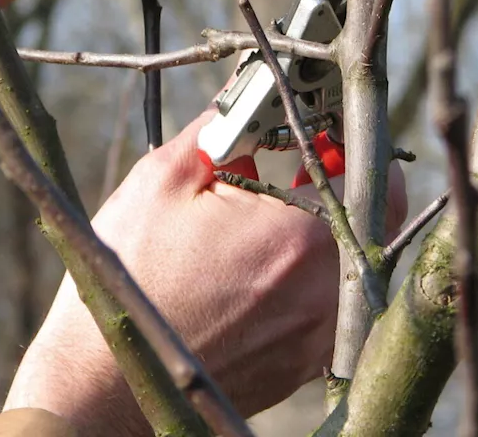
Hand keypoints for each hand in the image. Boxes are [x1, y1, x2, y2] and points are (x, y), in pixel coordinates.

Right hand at [3, 111, 406, 433]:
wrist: (102, 381)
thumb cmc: (129, 277)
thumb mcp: (165, 180)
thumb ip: (222, 127)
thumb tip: (250, 95)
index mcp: (301, 238)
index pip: (370, 173)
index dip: (356, 142)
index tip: (330, 128)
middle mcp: (327, 290)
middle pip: (374, 219)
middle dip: (347, 182)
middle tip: (311, 159)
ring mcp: (319, 334)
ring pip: (355, 261)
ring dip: (331, 226)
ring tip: (283, 206)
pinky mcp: (305, 363)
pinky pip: (333, 302)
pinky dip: (314, 271)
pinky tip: (267, 257)